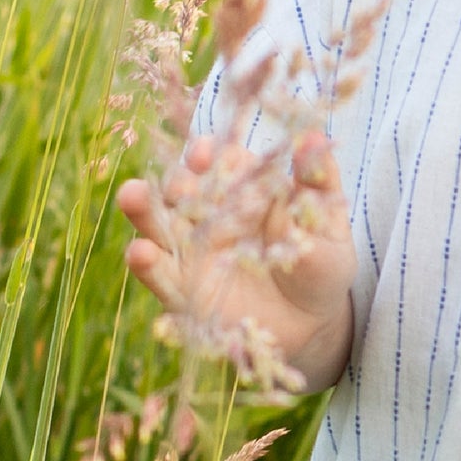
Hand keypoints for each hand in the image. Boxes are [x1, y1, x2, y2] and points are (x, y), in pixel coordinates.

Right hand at [117, 129, 357, 392]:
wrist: (312, 322)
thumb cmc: (322, 266)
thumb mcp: (328, 226)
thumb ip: (319, 184)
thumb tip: (315, 138)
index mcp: (242, 192)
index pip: (222, 164)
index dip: (216, 155)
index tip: (214, 150)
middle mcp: (209, 218)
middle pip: (182, 190)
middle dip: (178, 180)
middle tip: (182, 179)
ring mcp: (192, 254)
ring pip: (158, 226)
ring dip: (143, 209)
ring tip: (132, 195)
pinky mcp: (182, 293)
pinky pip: (160, 278)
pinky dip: (147, 265)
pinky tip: (140, 252)